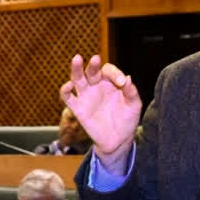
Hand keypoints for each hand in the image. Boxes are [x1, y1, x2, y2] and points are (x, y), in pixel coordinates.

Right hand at [59, 54, 140, 172]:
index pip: (108, 71)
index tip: (122, 83)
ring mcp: (86, 96)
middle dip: (93, 65)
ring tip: (77, 59)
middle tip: (96, 59)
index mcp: (110, 82)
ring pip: (77, 78)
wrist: (118, 140)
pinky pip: (67, 97)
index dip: (114, 73)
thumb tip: (128, 78)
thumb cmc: (127, 120)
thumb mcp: (134, 106)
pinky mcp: (77, 108)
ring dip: (76, 68)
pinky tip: (69, 86)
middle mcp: (96, 86)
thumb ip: (131, 92)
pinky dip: (65, 90)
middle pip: (91, 70)